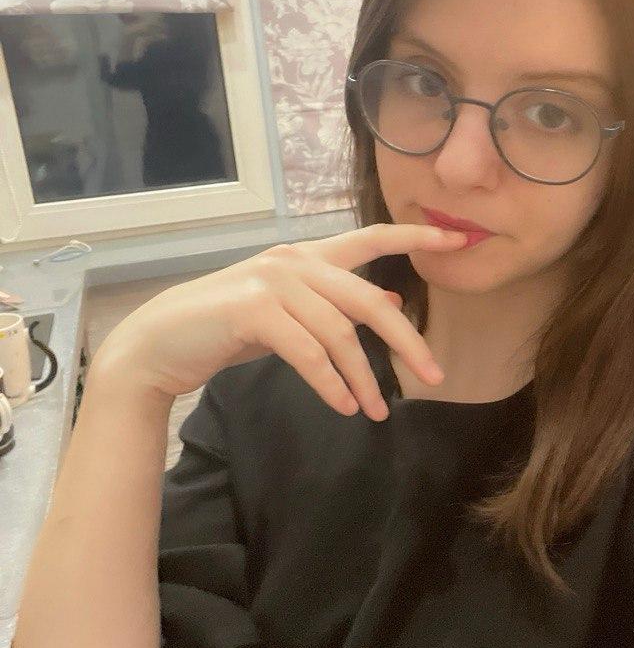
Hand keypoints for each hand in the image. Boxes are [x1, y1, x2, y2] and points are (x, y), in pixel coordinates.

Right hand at [92, 223, 468, 418]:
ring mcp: (274, 281)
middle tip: (435, 377)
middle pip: (369, 300)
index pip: (370, 236)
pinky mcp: (254, 309)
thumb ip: (333, 304)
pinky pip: (309, 351)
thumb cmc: (229, 328)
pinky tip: (344, 406)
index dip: (414, 236)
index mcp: (308, 256)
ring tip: (377, 411)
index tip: (456, 239)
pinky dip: (330, 383)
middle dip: (406, 341)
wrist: (163, 342)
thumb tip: (387, 304)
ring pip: (340, 334)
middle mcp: (295, 260)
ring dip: (364, 378)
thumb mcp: (289, 312)